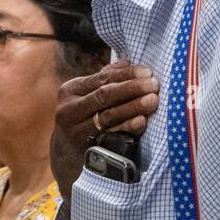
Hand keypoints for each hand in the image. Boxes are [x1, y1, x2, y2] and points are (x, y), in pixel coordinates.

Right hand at [51, 59, 158, 199]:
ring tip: (153, 101)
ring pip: (108, 116)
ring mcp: (76, 131)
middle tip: (154, 85)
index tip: (148, 72)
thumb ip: (103, 80)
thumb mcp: (84, 97)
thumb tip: (127, 62)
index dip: (126, 75)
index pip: (101, 78)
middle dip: (132, 89)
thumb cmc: (81, 119)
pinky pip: (110, 136)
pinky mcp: (85, 149)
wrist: (65, 156)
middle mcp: (69, 109)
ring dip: (133, 107)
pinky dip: (127, 128)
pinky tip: (141, 122)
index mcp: (70, 90)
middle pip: (104, 95)